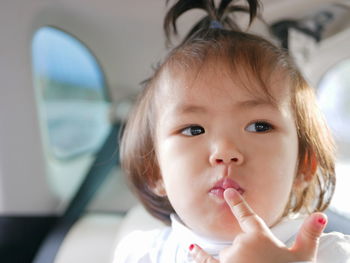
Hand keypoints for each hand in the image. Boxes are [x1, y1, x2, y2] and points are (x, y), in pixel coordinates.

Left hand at [189, 188, 326, 262]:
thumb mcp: (304, 257)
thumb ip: (309, 235)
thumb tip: (320, 215)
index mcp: (259, 236)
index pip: (247, 216)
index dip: (238, 203)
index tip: (228, 192)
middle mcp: (240, 245)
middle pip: (240, 242)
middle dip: (250, 253)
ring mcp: (229, 259)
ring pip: (227, 254)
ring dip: (235, 260)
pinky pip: (206, 261)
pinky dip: (198, 255)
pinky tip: (191, 248)